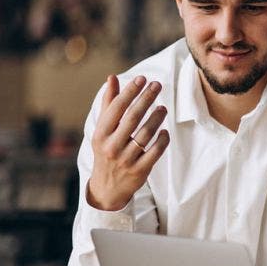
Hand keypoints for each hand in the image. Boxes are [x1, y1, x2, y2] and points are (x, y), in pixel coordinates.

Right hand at [86, 75, 169, 210]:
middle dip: (146, 99)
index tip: (142, 79)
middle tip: (157, 85)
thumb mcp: (103, 130)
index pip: (116, 108)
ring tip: (163, 108)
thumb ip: (109, 104)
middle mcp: (112, 146)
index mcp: (101, 134)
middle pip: (132, 118)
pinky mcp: (139, 170)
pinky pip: (155, 152)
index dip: (130, 92)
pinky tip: (165, 131)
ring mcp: (126, 159)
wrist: (107, 187)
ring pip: (145, 134)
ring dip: (156, 118)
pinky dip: (162, 140)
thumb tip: (112, 78)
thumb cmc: (106, 151)